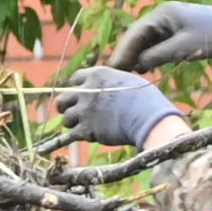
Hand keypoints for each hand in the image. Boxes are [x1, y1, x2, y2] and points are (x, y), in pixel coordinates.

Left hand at [55, 64, 178, 153]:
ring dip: (74, 123)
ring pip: (66, 118)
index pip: (74, 79)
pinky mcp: (86, 129)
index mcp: (97, 74)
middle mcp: (86, 90)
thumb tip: (108, 86)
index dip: (77, 88)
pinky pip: (74, 134)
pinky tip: (94, 135)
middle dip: (68, 106)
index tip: (82, 96)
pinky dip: (82, 136)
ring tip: (86, 127)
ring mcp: (84, 110)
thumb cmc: (146, 100)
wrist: (148, 119)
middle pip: (63, 98)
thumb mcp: (128, 80)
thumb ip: (111, 82)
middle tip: (75, 113)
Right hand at [116, 2, 211, 75]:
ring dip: (137, 56)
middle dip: (127, 54)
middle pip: (138, 36)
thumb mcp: (184, 49)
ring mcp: (170, 22)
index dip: (123, 52)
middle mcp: (163, 15)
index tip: (113, 68)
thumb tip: (136, 64)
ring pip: (147, 41)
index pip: (136, 33)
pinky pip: (157, 43)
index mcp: (163, 13)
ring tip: (125, 74)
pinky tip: (143, 69)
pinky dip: (150, 55)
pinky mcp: (178, 31)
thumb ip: (158, 56)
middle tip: (114, 74)